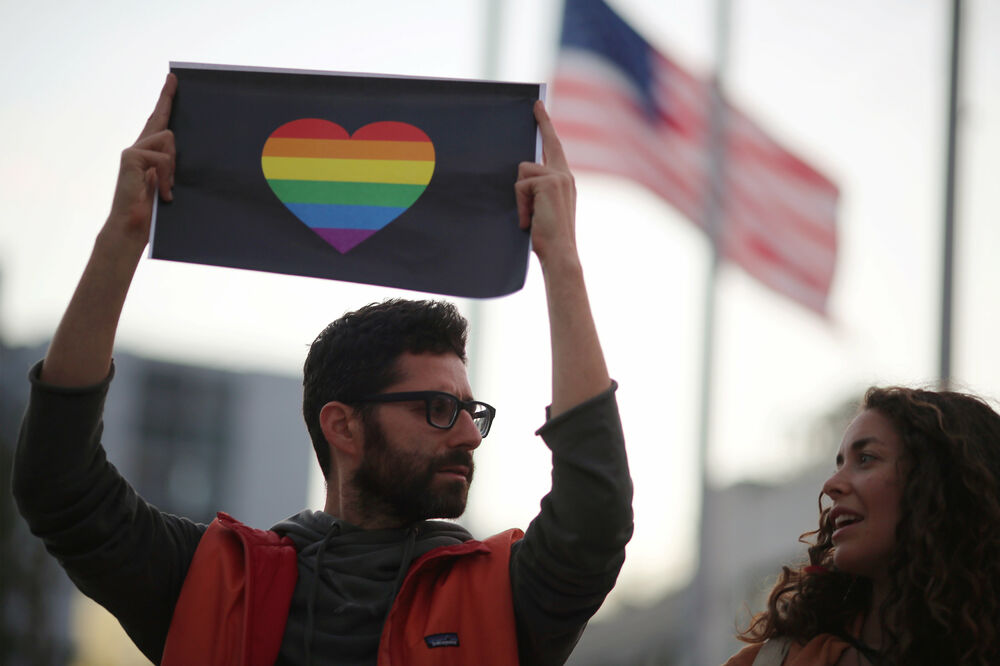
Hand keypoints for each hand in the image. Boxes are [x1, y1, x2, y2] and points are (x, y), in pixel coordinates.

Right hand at [105, 73, 176, 247]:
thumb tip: (183, 152)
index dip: (165, 100)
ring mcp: (133, 150)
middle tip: (174, 78)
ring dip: (174, 166)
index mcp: (148, 153)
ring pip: (169, 140)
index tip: (172, 80)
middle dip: (167, 98)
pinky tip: (163, 194)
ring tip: (168, 188)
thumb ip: (172, 166)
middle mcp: (138, 147)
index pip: (158, 121)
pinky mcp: (131, 156)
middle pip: (159, 119)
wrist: (132, 228)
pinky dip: (167, 177)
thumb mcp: (168, 183)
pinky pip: (162, 157)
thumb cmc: (152, 211)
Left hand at [515, 100, 577, 266]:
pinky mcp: (548, 182)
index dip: (546, 126)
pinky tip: (529, 220)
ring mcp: (559, 177)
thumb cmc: (548, 237)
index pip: (554, 148)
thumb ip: (536, 190)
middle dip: (543, 122)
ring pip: (523, 172)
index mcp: (564, 180)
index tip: (539, 107)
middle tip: (535, 102)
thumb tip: (519, 175)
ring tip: (530, 216)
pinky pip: (521, 185)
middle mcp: (565, 175)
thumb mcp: (542, 208)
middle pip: (547, 144)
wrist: (560, 252)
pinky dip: (521, 205)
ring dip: (521, 197)